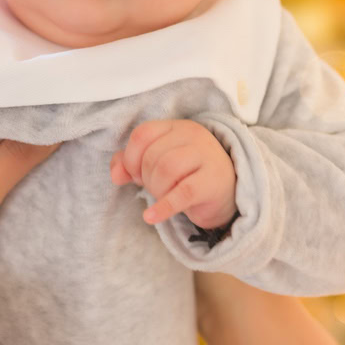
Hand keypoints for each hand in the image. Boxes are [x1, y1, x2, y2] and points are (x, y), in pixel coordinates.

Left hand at [110, 118, 236, 229]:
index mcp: (176, 127)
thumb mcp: (159, 163)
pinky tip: (151, 217)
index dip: (131, 158)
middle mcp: (193, 136)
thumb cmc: (188, 175)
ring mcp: (206, 156)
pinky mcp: (213, 182)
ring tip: (162, 196)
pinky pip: (182, 193)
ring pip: (166, 170)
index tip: (135, 175)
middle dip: (145, 178)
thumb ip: (131, 163)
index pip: (142, 134)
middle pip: (153, 156)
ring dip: (156, 190)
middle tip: (154, 188)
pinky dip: (163, 208)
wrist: (228, 192)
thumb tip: (115, 175)